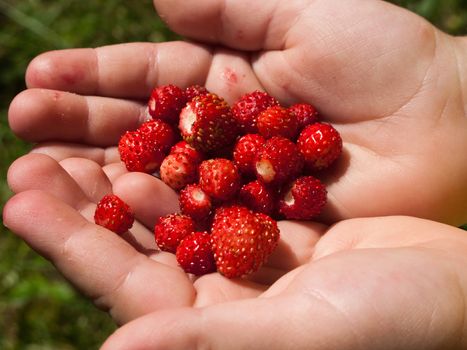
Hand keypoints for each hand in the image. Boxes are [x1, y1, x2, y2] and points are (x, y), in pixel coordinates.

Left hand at [5, 158, 466, 347]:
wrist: (458, 288)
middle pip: (134, 240)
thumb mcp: (302, 334)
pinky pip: (214, 173)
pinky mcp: (271, 210)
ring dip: (120, 165)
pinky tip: (149, 120)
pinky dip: (181, 147)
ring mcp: (245, 245)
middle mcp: (221, 287)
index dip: (72, 242)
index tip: (19, 200)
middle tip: (25, 155)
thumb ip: (209, 341)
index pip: (126, 285)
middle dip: (80, 199)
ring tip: (67, 130)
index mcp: (215, 324)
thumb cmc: (397, 327)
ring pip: (168, 201)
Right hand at [7, 0, 466, 224]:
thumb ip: (232, 6)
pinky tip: (100, 215)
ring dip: (95, 178)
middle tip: (20, 127)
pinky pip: (190, 222)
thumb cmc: (389, 63)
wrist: (448, 133)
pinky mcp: (252, 226)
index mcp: (229, 79)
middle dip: (78, 128)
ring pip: (154, 181)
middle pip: (138, 131)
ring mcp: (233, 183)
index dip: (93, 77)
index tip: (38, 79)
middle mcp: (221, 134)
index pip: (147, 77)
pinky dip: (146, 220)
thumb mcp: (308, 11)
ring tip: (32, 176)